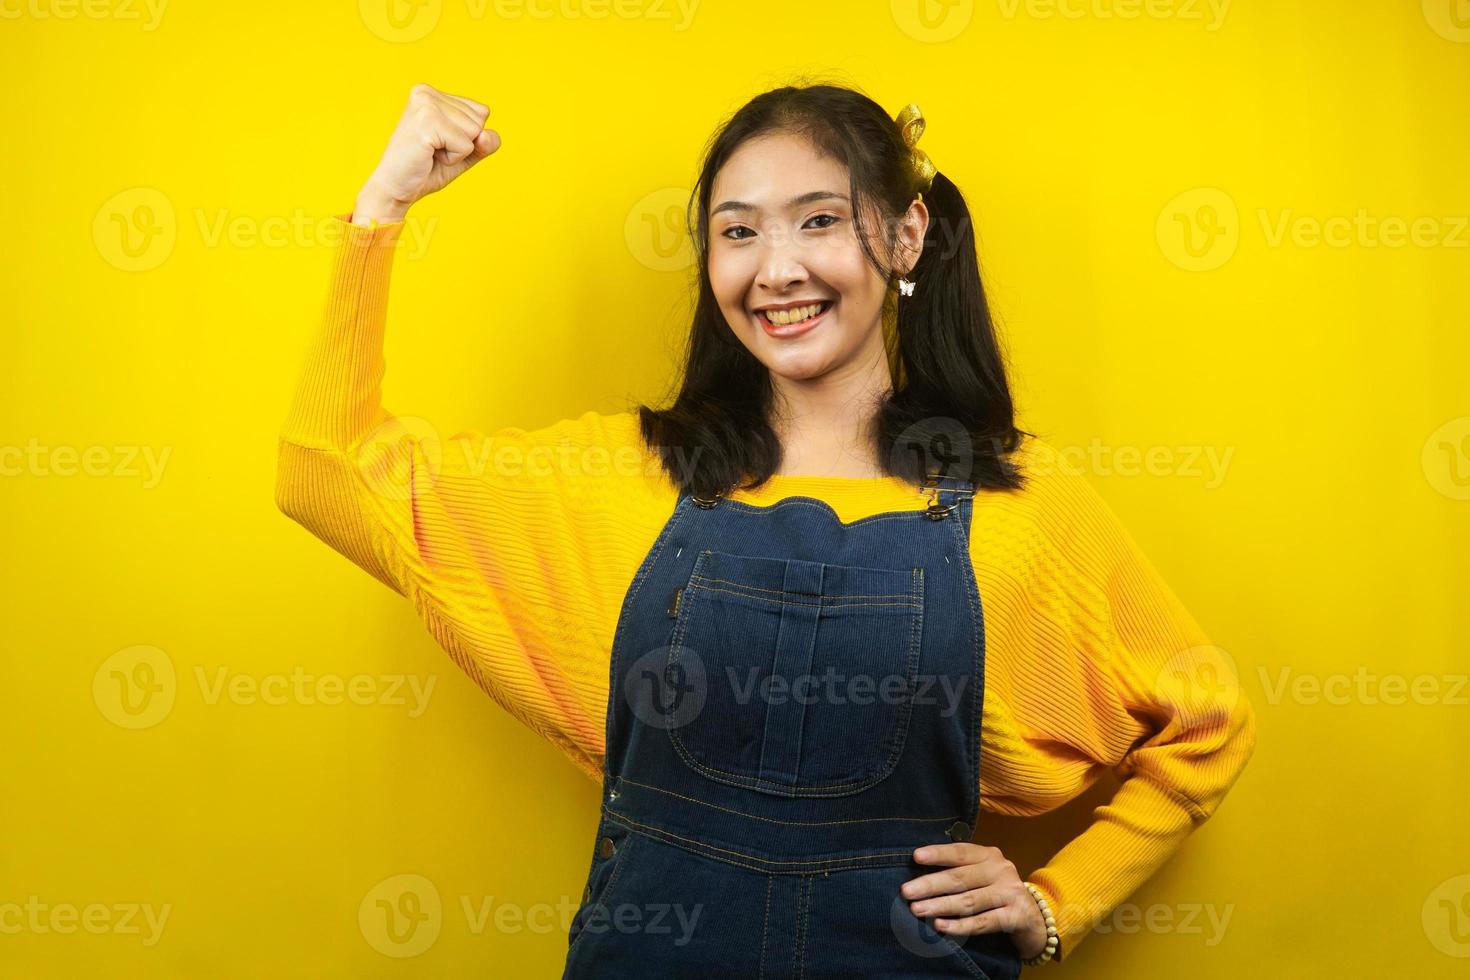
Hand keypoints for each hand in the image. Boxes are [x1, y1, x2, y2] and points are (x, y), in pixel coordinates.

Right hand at [354, 83, 499, 223]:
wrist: (395, 189)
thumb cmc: (426, 170)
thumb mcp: (464, 154)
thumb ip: (484, 143)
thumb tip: (487, 135)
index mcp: (431, 93)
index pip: (481, 111)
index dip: (468, 136)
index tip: (439, 143)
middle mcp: (426, 92)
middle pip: (480, 120)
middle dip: (463, 144)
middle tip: (432, 151)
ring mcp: (425, 104)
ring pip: (475, 132)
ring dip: (457, 152)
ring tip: (430, 153)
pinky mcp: (426, 122)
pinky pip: (466, 145)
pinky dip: (453, 159)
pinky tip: (429, 156)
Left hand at [900, 843, 1050, 959]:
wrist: (1033, 917)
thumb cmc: (996, 892)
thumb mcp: (982, 874)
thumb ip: (959, 871)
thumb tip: (918, 874)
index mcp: (990, 855)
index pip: (961, 852)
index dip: (938, 853)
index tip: (916, 857)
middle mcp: (1001, 870)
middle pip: (961, 877)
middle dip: (931, 885)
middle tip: (906, 891)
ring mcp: (1010, 893)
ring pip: (969, 901)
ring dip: (940, 906)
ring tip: (917, 910)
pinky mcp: (1016, 916)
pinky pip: (983, 922)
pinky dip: (960, 926)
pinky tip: (941, 926)